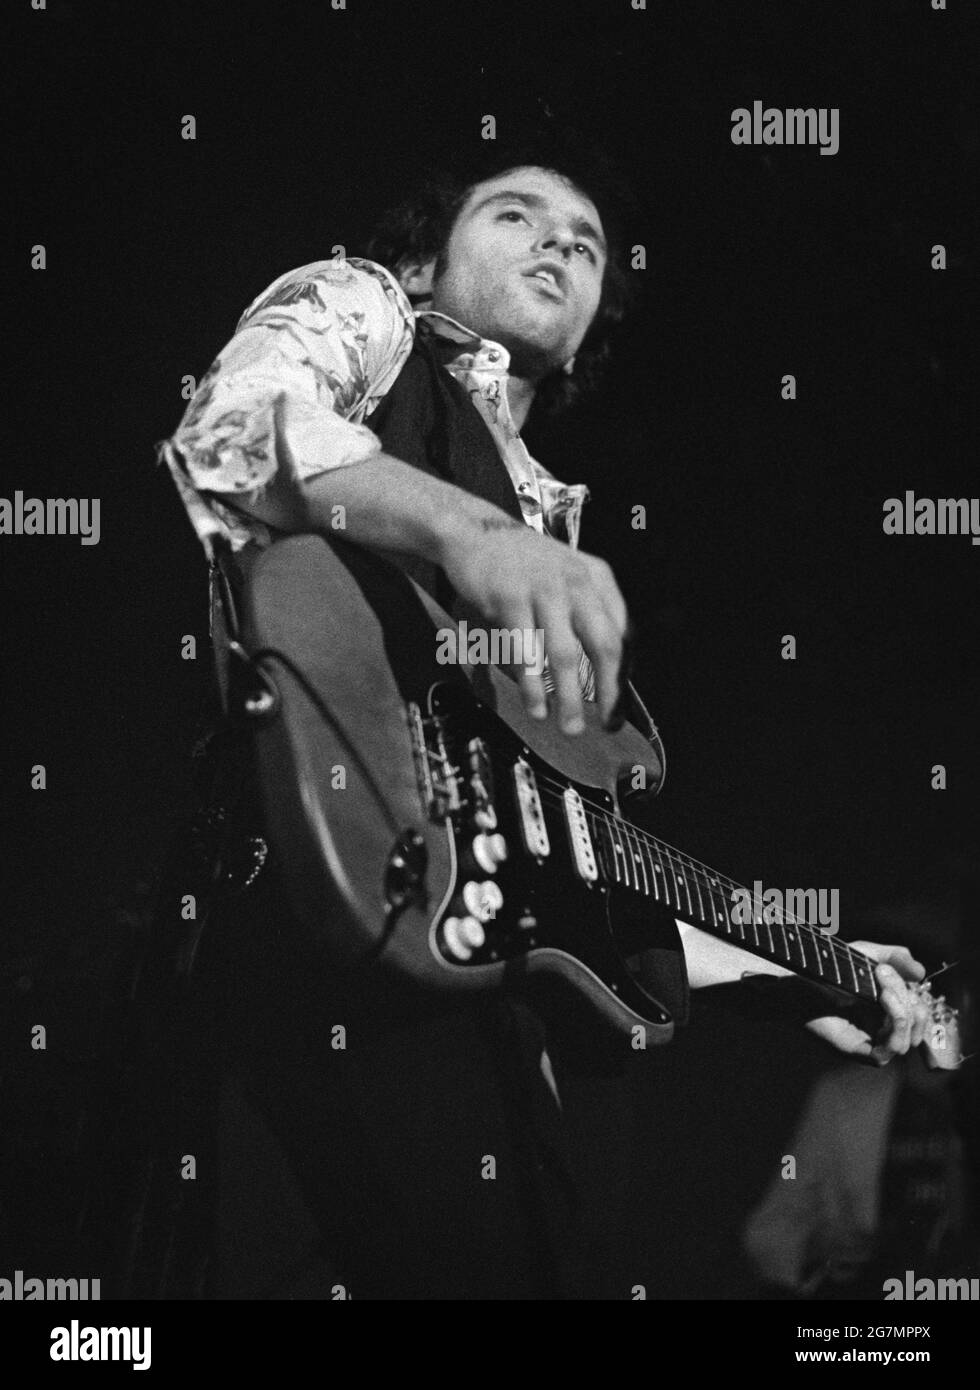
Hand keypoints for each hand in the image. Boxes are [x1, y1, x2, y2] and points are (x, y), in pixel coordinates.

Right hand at [439, 514, 630, 735]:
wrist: (475, 531)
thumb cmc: (523, 563)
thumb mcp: (567, 575)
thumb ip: (587, 611)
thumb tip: (604, 667)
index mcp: (597, 579)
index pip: (620, 634)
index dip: (621, 675)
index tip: (615, 708)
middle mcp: (576, 582)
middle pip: (603, 645)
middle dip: (607, 691)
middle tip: (604, 724)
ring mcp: (543, 589)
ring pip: (564, 654)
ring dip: (569, 696)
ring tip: (570, 727)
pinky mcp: (510, 598)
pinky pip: (526, 651)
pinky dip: (532, 684)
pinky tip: (536, 706)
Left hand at [805, 941, 928, 1064]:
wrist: (794, 979)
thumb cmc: (825, 969)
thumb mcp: (865, 954)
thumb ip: (895, 956)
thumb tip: (922, 973)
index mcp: (887, 1010)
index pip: (919, 1014)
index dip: (916, 996)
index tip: (887, 969)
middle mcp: (882, 1029)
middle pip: (917, 1025)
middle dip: (908, 998)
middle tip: (883, 973)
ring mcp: (870, 1041)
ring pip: (908, 1039)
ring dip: (903, 1010)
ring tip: (882, 987)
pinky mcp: (857, 1050)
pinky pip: (888, 1052)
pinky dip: (895, 1027)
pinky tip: (883, 1001)